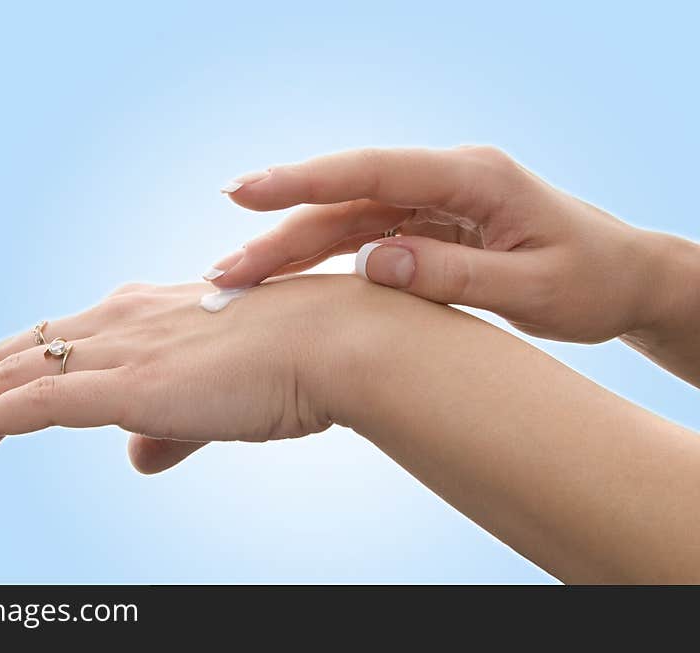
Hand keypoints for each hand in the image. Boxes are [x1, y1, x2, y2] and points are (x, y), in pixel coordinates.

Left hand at [0, 276, 364, 466]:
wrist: (336, 343)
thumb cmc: (294, 364)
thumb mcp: (218, 398)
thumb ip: (169, 428)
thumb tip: (134, 458)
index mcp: (144, 318)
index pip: (53, 346)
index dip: (3, 378)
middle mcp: (122, 323)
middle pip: (15, 354)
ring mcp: (124, 349)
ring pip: (12, 373)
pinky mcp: (132, 383)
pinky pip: (37, 402)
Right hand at [208, 146, 696, 347]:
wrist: (621, 278)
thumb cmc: (589, 281)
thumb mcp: (532, 289)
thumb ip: (452, 278)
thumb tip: (369, 265)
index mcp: (473, 177)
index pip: (374, 171)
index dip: (305, 180)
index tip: (246, 191)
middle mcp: (443, 182)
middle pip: (345, 200)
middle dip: (278, 226)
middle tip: (222, 265)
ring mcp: (431, 204)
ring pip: (343, 222)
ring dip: (288, 248)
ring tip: (234, 279)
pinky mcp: (425, 228)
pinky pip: (359, 240)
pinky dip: (319, 261)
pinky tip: (279, 279)